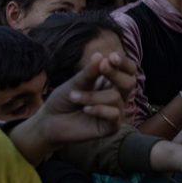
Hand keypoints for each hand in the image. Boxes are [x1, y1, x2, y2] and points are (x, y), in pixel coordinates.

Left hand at [11, 52, 133, 163]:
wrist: (51, 120)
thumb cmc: (64, 98)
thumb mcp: (76, 82)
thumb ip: (89, 72)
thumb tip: (100, 56)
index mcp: (111, 82)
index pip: (128, 70)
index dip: (124, 62)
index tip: (111, 57)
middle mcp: (117, 96)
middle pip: (130, 82)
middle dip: (115, 74)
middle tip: (101, 67)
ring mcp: (116, 112)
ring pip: (115, 97)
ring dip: (92, 96)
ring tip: (74, 96)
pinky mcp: (112, 127)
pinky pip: (113, 115)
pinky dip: (98, 110)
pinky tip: (85, 110)